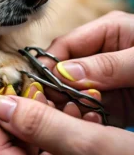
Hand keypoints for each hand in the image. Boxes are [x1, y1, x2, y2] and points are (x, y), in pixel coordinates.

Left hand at [0, 93, 133, 154]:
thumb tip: (0, 104)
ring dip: (47, 116)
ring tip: (65, 98)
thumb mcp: (90, 147)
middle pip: (15, 146)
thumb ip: (41, 125)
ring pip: (37, 143)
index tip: (1, 90)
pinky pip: (58, 147)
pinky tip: (84, 114)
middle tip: (35, 87)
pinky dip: (65, 127)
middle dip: (24, 112)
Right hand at [42, 11, 133, 126]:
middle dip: (56, 86)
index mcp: (107, 32)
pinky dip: (82, 115)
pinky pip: (88, 106)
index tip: (41, 83)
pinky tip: (80, 122)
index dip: (50, 63)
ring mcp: (105, 78)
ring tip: (64, 116)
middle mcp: (101, 54)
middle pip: (65, 68)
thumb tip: (64, 71)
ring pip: (73, 89)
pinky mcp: (112, 99)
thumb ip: (108, 65)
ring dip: (67, 103)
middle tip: (48, 105)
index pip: (66, 44)